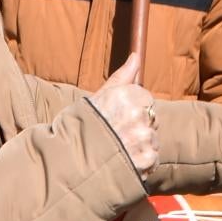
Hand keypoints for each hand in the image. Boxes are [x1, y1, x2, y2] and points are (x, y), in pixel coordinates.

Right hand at [87, 50, 159, 174]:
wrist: (68, 162)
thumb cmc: (79, 127)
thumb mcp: (98, 97)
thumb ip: (122, 77)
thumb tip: (136, 56)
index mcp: (127, 95)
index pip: (145, 100)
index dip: (132, 111)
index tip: (117, 121)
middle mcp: (138, 114)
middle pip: (152, 119)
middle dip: (138, 128)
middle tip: (116, 138)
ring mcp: (144, 138)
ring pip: (152, 140)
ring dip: (140, 147)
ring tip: (117, 152)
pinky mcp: (147, 159)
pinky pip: (153, 158)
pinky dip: (141, 164)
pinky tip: (123, 163)